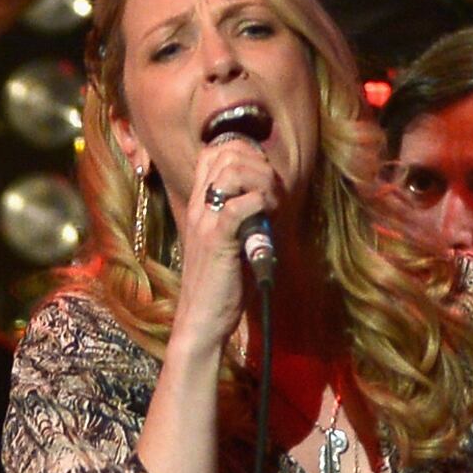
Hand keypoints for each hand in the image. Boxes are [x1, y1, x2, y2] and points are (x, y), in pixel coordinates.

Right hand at [162, 128, 280, 353]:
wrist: (202, 319)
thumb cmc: (219, 284)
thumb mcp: (227, 240)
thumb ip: (239, 215)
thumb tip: (265, 194)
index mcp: (199, 205)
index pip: (214, 152)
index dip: (245, 152)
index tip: (263, 179)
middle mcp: (199, 207)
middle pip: (227, 154)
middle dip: (260, 165)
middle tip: (272, 194)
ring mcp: (205, 222)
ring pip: (233, 170)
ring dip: (263, 182)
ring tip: (271, 206)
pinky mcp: (218, 240)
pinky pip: (242, 204)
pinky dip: (262, 204)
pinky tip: (267, 220)